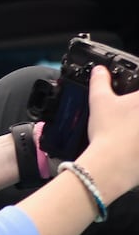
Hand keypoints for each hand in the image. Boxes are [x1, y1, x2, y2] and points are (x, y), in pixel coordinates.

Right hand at [85, 67, 138, 194]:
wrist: (113, 164)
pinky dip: (137, 142)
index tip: (129, 100)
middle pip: (138, 108)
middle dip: (134, 110)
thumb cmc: (109, 131)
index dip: (134, 97)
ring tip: (128, 129)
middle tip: (127, 114)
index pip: (138, 95)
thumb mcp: (99, 100)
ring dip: (135, 126)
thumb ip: (100, 81)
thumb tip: (100, 71)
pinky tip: (133, 144)